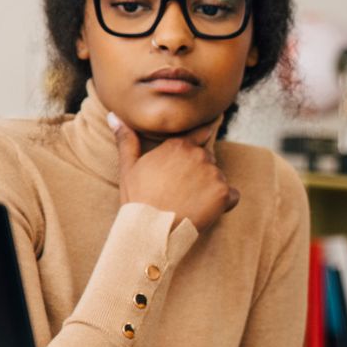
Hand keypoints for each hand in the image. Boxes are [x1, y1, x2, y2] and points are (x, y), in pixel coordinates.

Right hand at [111, 113, 240, 231]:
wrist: (150, 230)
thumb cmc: (138, 199)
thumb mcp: (128, 167)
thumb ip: (126, 139)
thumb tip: (113, 116)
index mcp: (179, 145)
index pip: (199, 136)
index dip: (195, 150)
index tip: (192, 160)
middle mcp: (199, 155)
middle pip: (208, 160)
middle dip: (199, 173)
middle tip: (180, 191)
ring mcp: (214, 174)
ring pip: (219, 178)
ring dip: (210, 189)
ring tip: (189, 202)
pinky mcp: (224, 193)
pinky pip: (232, 196)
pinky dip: (224, 204)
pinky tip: (205, 211)